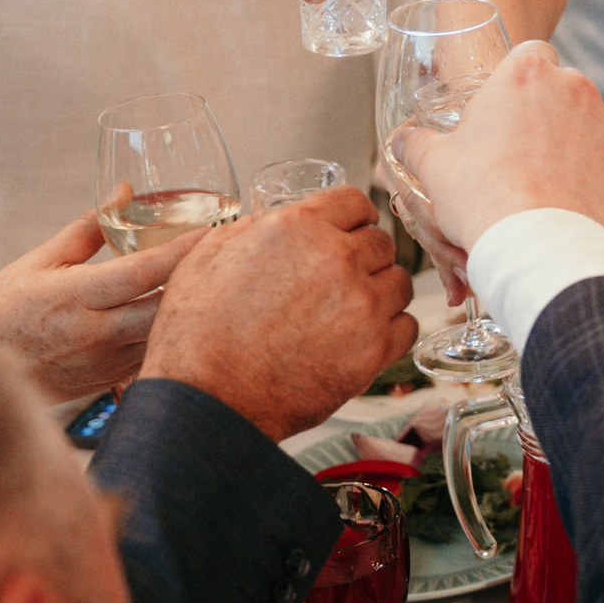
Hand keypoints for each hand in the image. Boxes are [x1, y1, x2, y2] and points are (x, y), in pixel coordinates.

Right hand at [0, 210, 201, 400]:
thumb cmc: (2, 310)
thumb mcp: (38, 262)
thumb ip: (88, 228)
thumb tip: (123, 192)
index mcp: (74, 297)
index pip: (143, 271)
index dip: (182, 250)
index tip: (213, 231)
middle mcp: (95, 333)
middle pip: (166, 306)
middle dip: (199, 280)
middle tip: (224, 254)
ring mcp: (106, 362)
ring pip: (165, 334)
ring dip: (190, 307)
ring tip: (214, 279)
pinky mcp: (111, 380)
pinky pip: (154, 353)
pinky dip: (172, 331)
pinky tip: (184, 310)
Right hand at [138, 186, 415, 441]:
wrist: (207, 400)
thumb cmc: (197, 335)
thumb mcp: (205, 258)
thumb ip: (248, 229)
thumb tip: (269, 221)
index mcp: (299, 227)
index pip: (354, 202)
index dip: (352, 217)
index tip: (352, 230)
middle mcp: (338, 258)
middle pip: (380, 243)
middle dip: (364, 258)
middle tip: (342, 281)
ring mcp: (362, 304)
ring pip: (399, 283)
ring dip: (380, 293)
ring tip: (352, 313)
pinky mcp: (374, 349)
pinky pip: (406, 327)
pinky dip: (391, 331)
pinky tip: (365, 339)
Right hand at [397, 41, 603, 256]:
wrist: (539, 247)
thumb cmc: (484, 199)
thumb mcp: (434, 166)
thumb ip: (415, 143)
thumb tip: (401, 141)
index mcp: (526, 74)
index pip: (530, 52)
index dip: (519, 78)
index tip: (507, 104)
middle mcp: (575, 88)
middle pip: (559, 90)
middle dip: (542, 114)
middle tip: (516, 152)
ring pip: (586, 124)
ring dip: (568, 144)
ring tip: (540, 182)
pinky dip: (591, 173)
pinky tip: (566, 199)